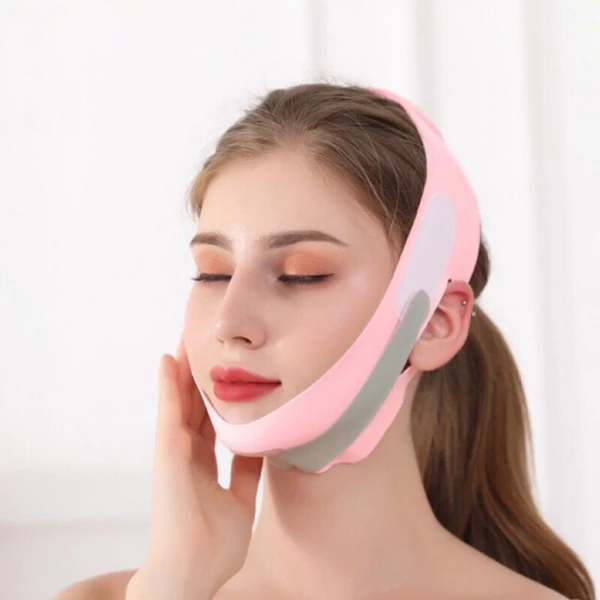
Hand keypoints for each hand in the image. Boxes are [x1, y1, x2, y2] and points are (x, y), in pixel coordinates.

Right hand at [128, 337, 263, 598]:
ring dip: (182, 368)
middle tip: (202, 340)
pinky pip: (169, 413)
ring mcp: (174, 451)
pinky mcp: (168, 455)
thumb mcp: (241, 497)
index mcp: (203, 461)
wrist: (192, 574)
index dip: (213, 393)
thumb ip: (246, 469)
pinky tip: (168, 361)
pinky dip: (168, 386)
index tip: (220, 367)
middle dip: (198, 373)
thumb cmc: (212, 543)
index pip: (209, 417)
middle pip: (193, 402)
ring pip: (179, 400)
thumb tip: (260, 442)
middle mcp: (187, 451)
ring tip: (186, 337)